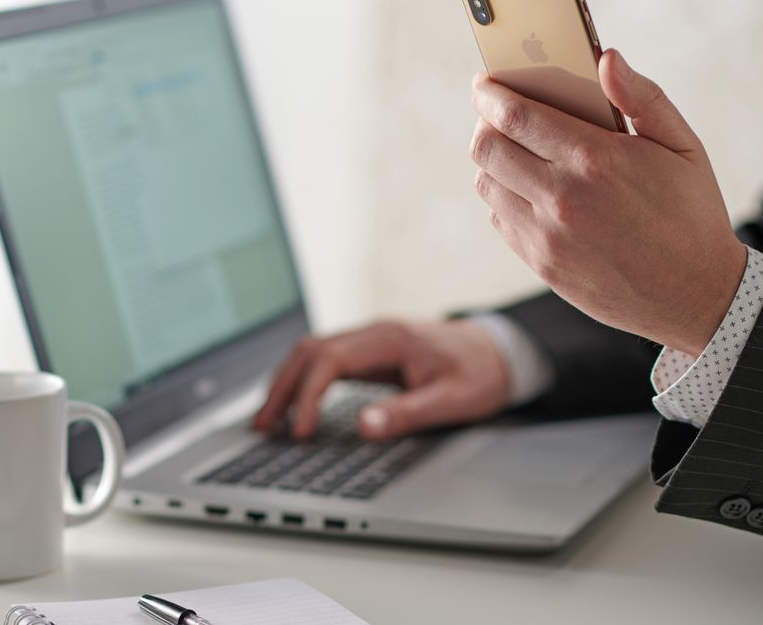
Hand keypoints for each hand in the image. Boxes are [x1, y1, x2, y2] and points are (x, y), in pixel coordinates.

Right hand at [252, 319, 510, 440]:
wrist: (500, 351)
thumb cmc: (480, 373)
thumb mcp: (452, 399)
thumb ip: (407, 412)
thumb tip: (364, 427)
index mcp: (390, 338)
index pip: (330, 360)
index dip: (307, 396)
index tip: (299, 431)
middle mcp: (374, 332)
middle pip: (311, 351)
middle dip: (282, 388)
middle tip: (262, 427)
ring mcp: (370, 339)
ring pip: (313, 352)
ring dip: (287, 382)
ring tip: (268, 420)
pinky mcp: (371, 350)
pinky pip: (326, 360)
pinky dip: (303, 380)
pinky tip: (294, 404)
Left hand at [468, 49, 745, 355]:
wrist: (697, 295)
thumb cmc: (692, 212)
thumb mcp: (682, 146)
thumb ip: (642, 98)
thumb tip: (606, 58)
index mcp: (595, 160)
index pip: (516, 116)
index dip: (490, 95)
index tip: (483, 84)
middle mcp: (562, 199)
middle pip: (487, 149)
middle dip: (485, 123)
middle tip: (495, 114)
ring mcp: (548, 237)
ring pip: (487, 184)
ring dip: (493, 162)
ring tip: (514, 151)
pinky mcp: (543, 265)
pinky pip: (501, 219)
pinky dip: (506, 197)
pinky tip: (530, 189)